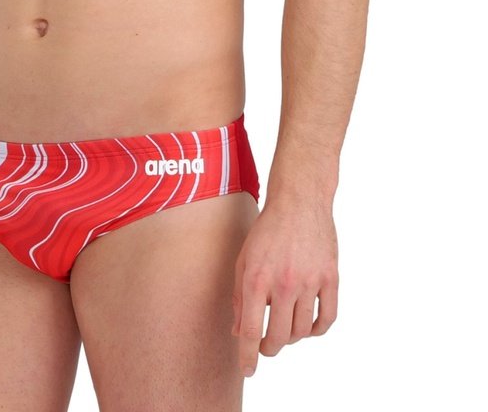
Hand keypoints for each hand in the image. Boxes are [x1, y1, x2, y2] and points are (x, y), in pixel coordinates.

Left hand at [231, 198, 337, 378]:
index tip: (247, 370)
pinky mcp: (330, 278)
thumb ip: (239, 296)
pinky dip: (317, 330)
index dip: (248, 356)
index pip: (250, 330)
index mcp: (256, 278)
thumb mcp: (244, 259)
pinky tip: (308, 325)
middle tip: (266, 346)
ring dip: (291, 338)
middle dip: (269, 349)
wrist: (299, 201)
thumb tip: (239, 331)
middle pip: (278, 337)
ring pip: (301, 331)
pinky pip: (327, 319)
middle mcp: (283, 283)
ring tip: (284, 329)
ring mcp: (309, 281)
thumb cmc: (267, 230)